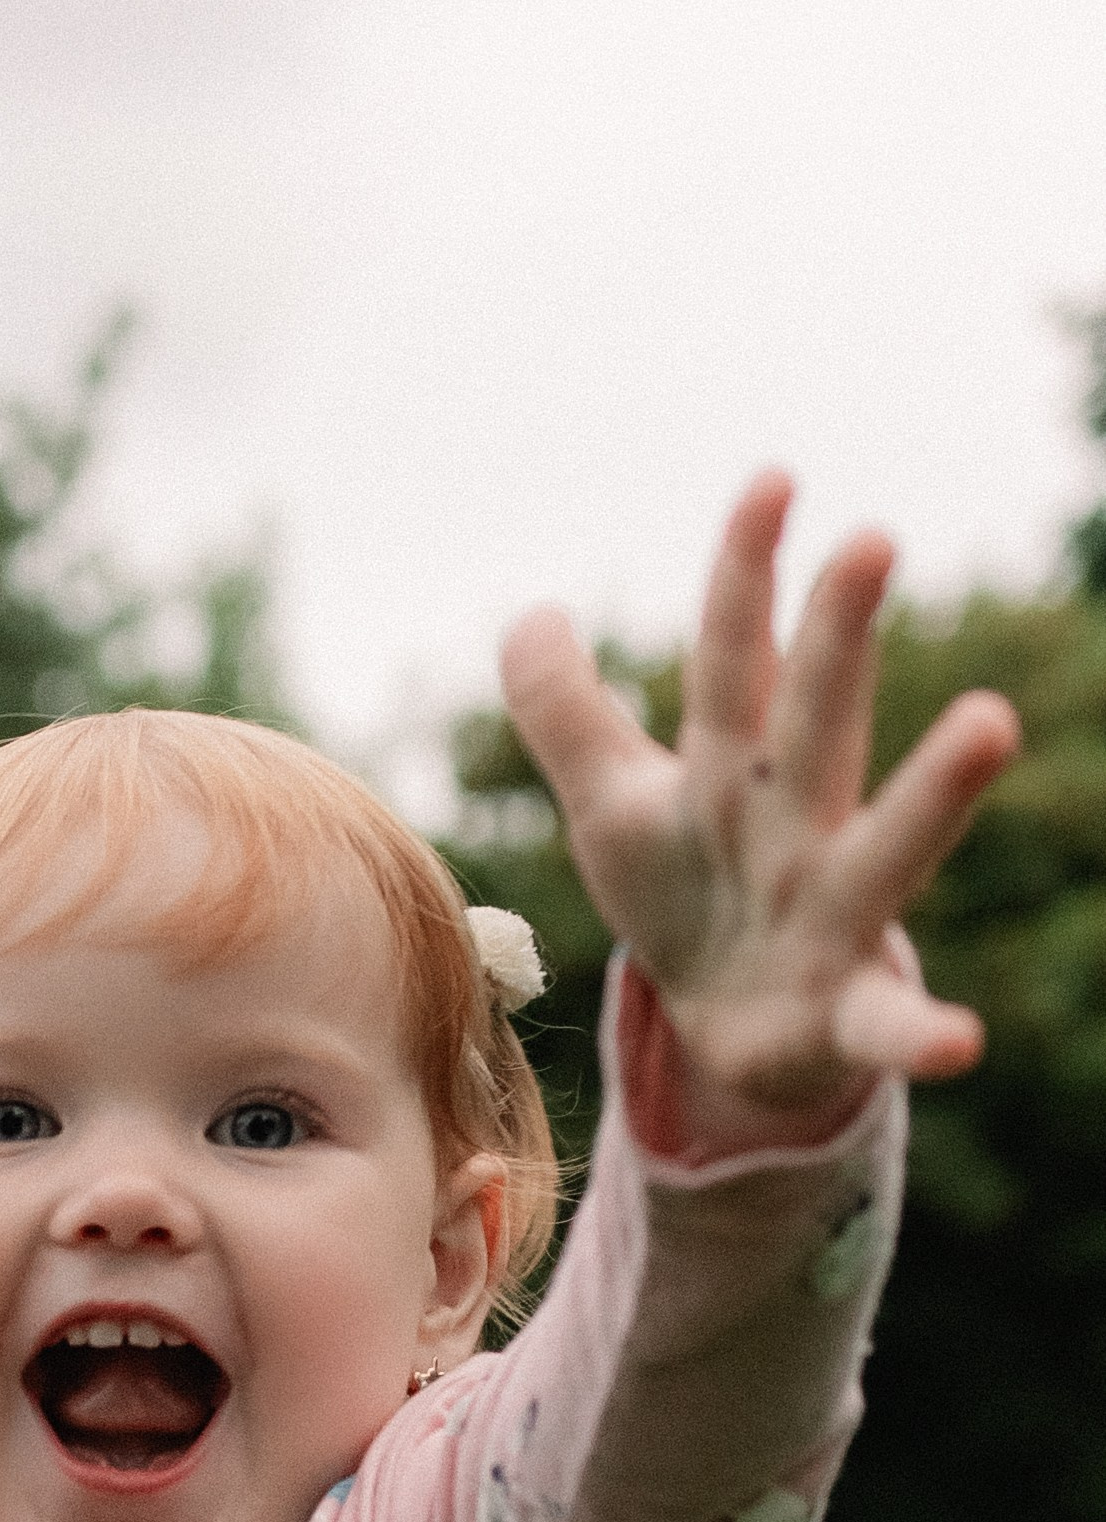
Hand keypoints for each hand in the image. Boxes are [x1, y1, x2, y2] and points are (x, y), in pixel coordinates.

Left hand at [500, 473, 1020, 1117]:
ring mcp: (831, 913)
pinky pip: (888, 1024)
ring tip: (991, 720)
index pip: (735, 660)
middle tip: (871, 539)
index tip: (771, 480)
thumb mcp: (614, 806)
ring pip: (888, 845)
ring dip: (937, 788)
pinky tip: (960, 1040)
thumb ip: (568, 713)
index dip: (743, 576)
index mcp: (734, 770)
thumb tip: (531, 613)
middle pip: (815, 720)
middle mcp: (796, 825)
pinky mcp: (843, 1013)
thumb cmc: (687, 897)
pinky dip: (923, 1031)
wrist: (730, 1039)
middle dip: (837, 638)